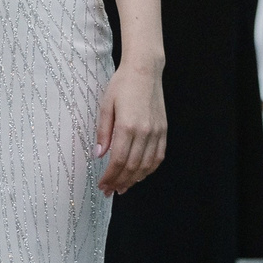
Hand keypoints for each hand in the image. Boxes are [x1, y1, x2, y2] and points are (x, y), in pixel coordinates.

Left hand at [95, 64, 167, 194]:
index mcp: (127, 126)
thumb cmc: (121, 85)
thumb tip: (99, 155)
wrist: (144, 71)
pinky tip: (140, 175)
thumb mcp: (105, 106)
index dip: (110, 176)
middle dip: (120, 182)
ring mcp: (156, 132)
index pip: (118, 160)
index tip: (102, 185)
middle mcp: (144, 132)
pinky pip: (158, 156)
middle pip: (132, 166)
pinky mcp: (163, 130)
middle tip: (110, 191)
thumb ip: (103, 132)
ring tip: (123, 187)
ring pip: (147, 165)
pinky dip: (149, 169)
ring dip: (134, 179)